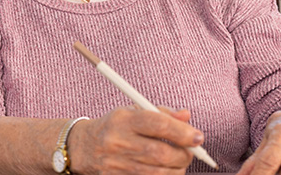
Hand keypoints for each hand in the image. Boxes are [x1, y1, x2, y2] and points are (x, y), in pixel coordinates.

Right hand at [67, 106, 202, 173]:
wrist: (82, 147)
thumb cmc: (114, 127)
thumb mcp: (133, 112)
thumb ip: (162, 113)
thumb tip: (187, 117)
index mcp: (123, 120)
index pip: (158, 125)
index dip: (182, 132)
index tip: (198, 136)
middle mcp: (118, 142)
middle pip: (160, 153)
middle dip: (184, 155)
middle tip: (191, 151)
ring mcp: (116, 164)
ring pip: (158, 173)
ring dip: (176, 169)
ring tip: (179, 161)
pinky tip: (166, 170)